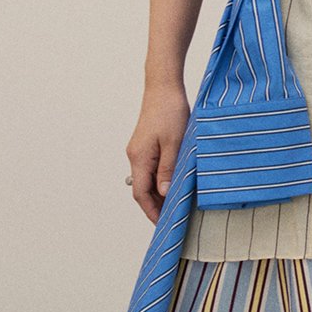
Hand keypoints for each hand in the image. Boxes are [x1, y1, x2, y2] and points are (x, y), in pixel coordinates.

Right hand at [126, 84, 190, 223]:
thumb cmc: (170, 111)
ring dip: (160, 193)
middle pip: (142, 189)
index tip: (163, 224)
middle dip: (156, 205)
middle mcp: (135, 156)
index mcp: (139, 158)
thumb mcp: (175, 143)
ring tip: (177, 204)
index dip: (151, 211)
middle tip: (174, 218)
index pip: (141, 194)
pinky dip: (160, 180)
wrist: (163, 87)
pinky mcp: (146, 145)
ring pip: (147, 179)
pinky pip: (151, 168)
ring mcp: (139, 150)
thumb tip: (163, 194)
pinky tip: (174, 183)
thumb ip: (168, 170)